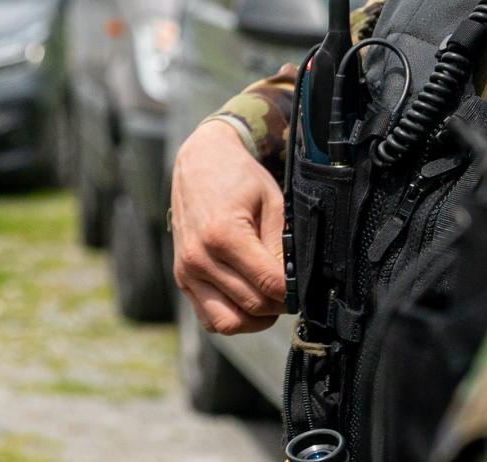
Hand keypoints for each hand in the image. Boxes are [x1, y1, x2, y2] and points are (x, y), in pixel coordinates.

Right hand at [170, 119, 285, 333]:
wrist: (199, 164)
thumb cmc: (238, 179)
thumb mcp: (272, 203)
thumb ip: (282, 245)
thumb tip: (296, 283)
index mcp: (223, 234)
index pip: (270, 283)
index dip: (294, 290)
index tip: (304, 285)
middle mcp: (199, 258)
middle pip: (253, 305)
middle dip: (279, 303)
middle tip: (292, 289)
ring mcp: (187, 271)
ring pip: (229, 322)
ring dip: (256, 318)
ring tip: (269, 296)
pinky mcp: (182, 279)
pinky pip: (210, 319)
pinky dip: (233, 317)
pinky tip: (248, 298)